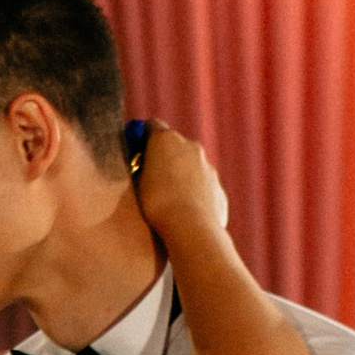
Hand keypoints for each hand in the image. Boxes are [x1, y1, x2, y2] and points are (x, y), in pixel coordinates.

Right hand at [132, 120, 225, 244]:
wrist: (190, 228)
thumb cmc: (156, 205)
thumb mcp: (136, 184)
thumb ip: (140, 169)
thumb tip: (142, 167)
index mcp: (166, 140)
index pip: (152, 125)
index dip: (142, 137)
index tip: (136, 152)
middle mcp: (191, 147)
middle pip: (175, 146)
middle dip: (164, 159)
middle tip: (151, 180)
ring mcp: (208, 168)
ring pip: (192, 168)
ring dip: (182, 178)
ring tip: (169, 203)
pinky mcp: (219, 189)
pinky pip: (204, 189)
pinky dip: (195, 197)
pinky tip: (185, 216)